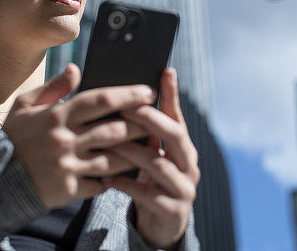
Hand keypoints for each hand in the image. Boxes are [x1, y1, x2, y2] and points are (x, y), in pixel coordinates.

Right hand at [1, 63, 156, 209]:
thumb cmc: (13, 138)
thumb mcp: (25, 105)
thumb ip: (53, 87)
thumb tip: (76, 69)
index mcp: (55, 116)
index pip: (98, 101)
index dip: (127, 95)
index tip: (148, 92)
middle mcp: (63, 141)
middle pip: (113, 130)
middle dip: (139, 124)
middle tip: (158, 118)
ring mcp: (67, 167)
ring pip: (112, 159)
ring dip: (133, 153)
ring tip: (150, 145)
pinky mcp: (68, 189)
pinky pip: (100, 183)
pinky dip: (113, 178)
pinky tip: (126, 172)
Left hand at [102, 68, 199, 249]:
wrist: (161, 224)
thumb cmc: (152, 180)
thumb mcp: (152, 153)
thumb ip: (146, 129)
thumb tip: (130, 94)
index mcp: (183, 147)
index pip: (178, 115)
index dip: (172, 94)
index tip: (164, 71)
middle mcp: (189, 164)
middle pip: (175, 135)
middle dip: (150, 119)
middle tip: (125, 107)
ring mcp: (184, 188)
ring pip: (160, 164)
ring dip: (132, 152)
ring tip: (109, 144)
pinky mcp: (173, 211)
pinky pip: (150, 195)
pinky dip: (127, 185)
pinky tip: (107, 178)